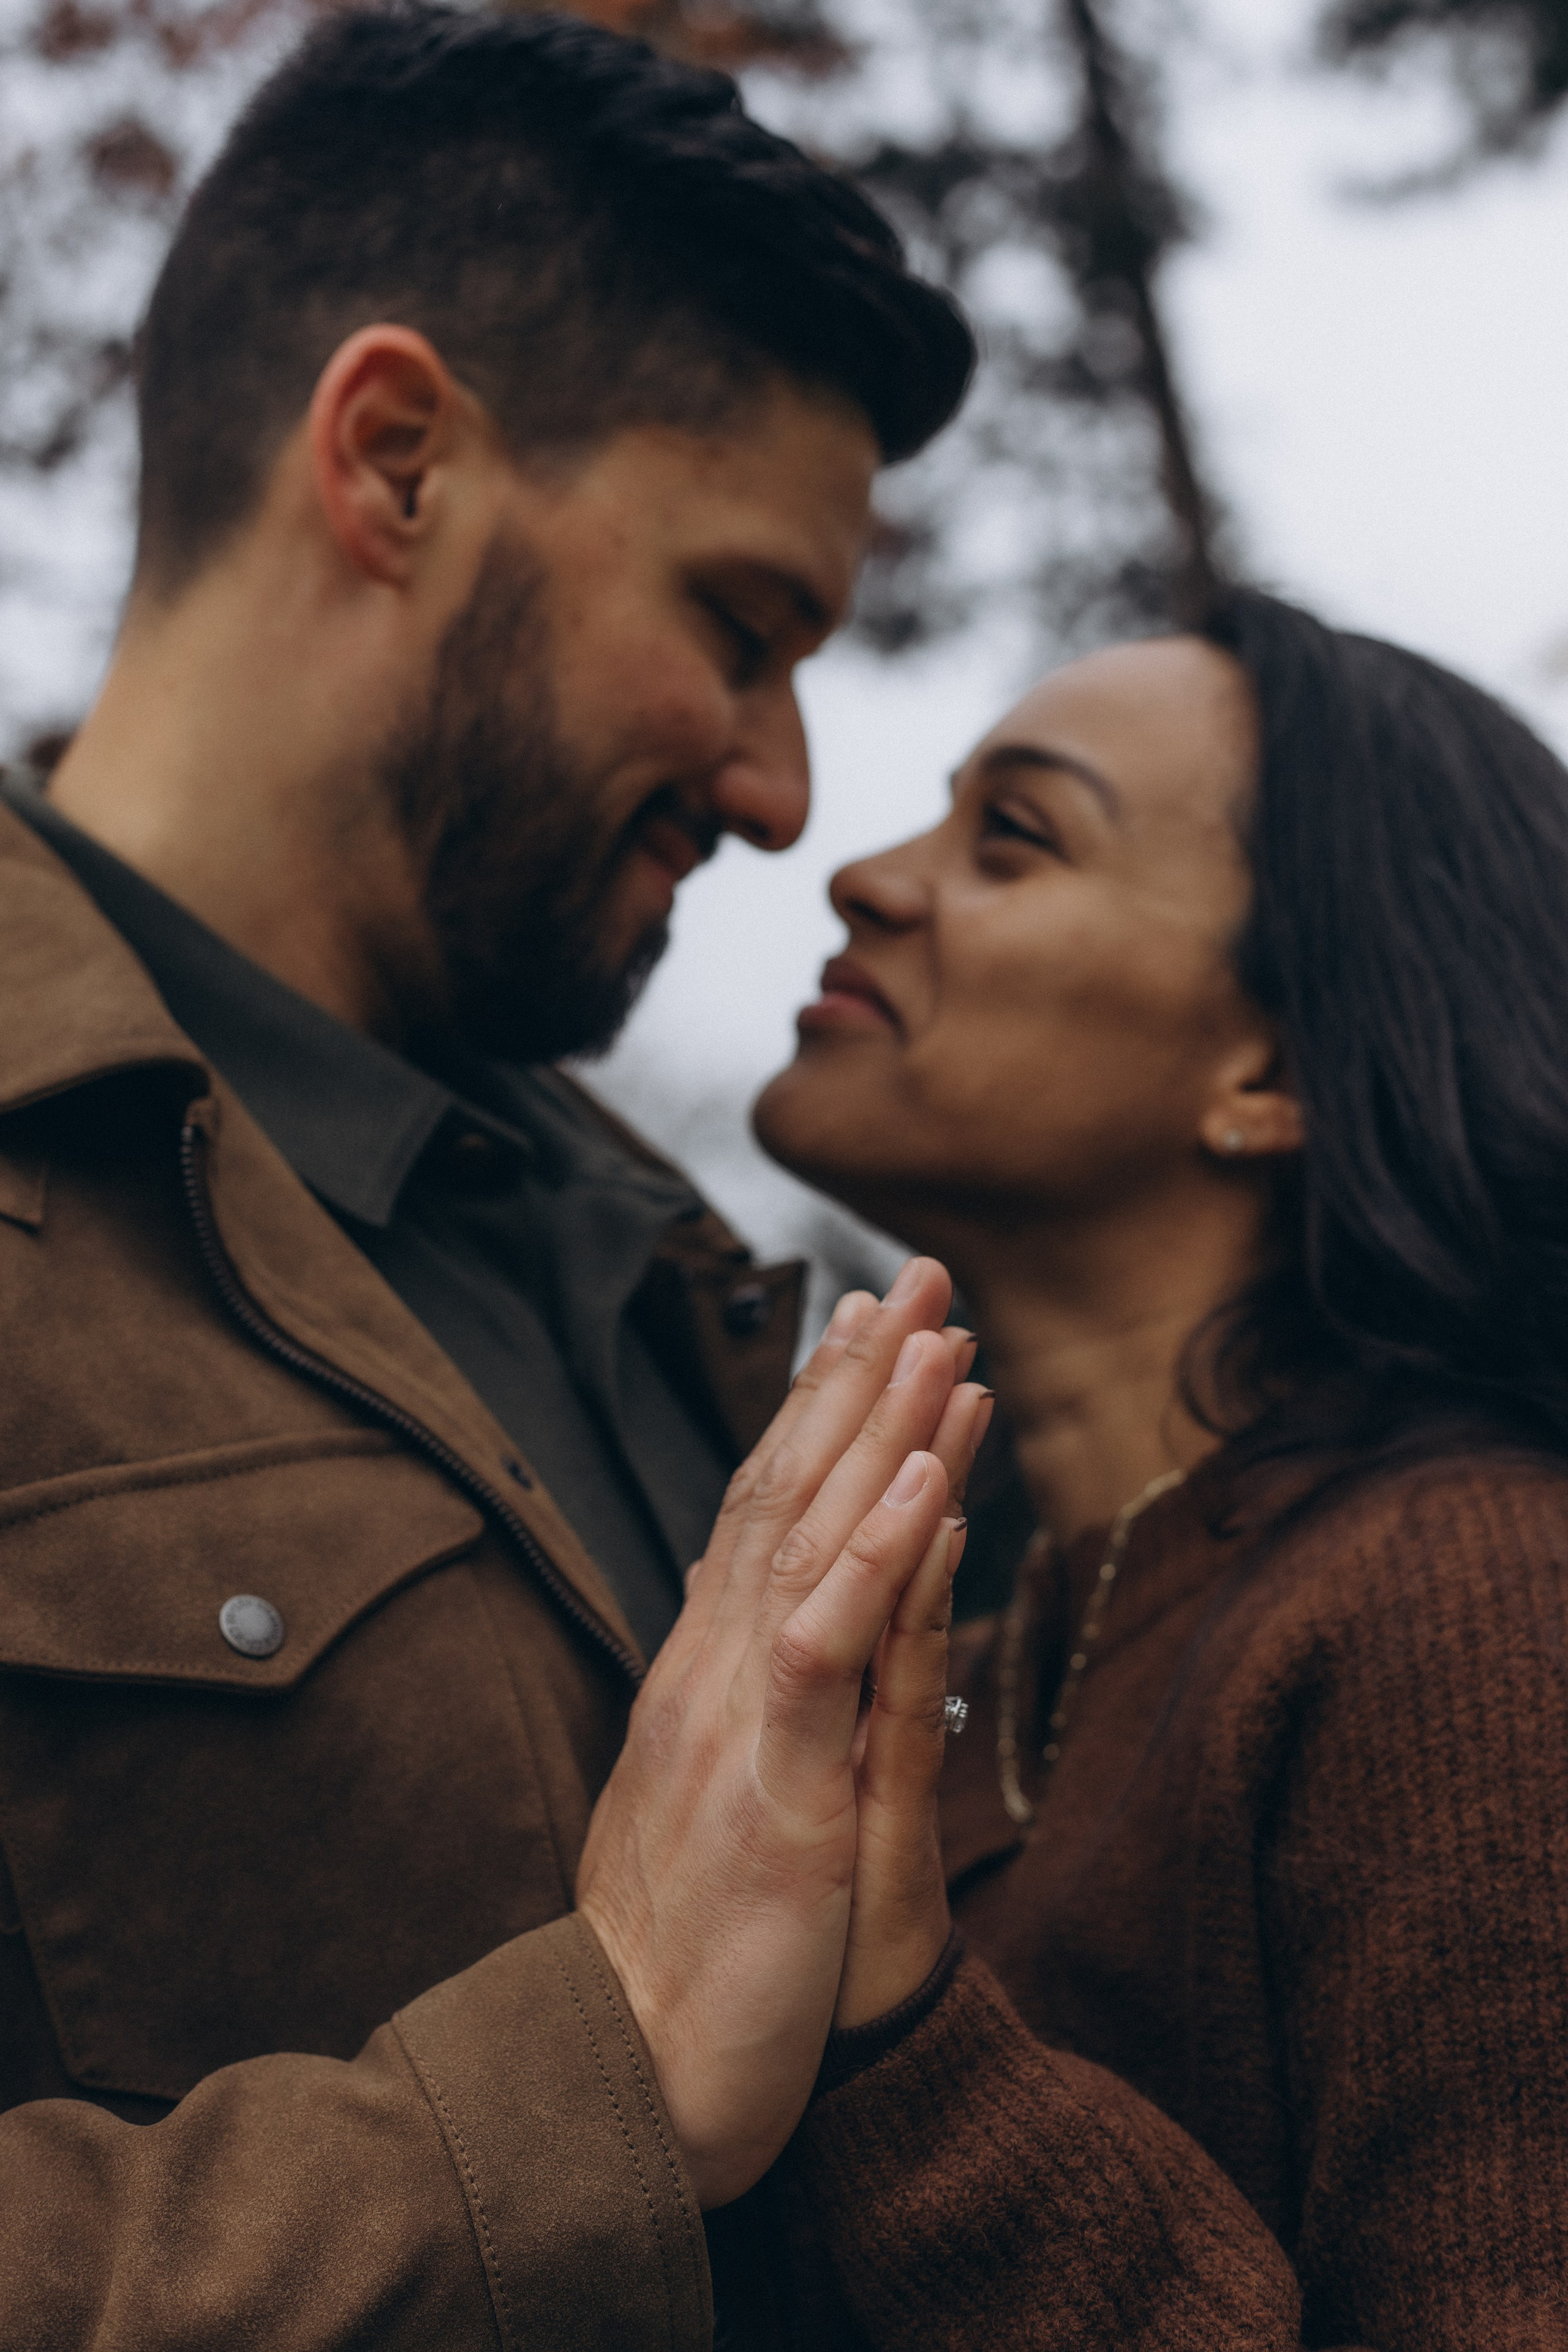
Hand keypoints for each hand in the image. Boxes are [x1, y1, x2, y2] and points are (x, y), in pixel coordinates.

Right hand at [576, 1260, 989, 2207]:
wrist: (626, 2076)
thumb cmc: (687, 1948)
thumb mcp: (733, 1798)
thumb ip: (768, 1703)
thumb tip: (811, 1620)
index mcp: (712, 1675)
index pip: (770, 1515)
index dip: (822, 1415)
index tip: (870, 1327)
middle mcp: (714, 1672)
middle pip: (790, 1496)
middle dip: (860, 1381)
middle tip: (919, 1277)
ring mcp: (736, 1723)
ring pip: (810, 1545)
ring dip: (876, 1433)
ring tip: (936, 1334)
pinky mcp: (769, 1792)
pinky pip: (822, 1652)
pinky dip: (872, 1559)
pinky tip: (918, 1483)